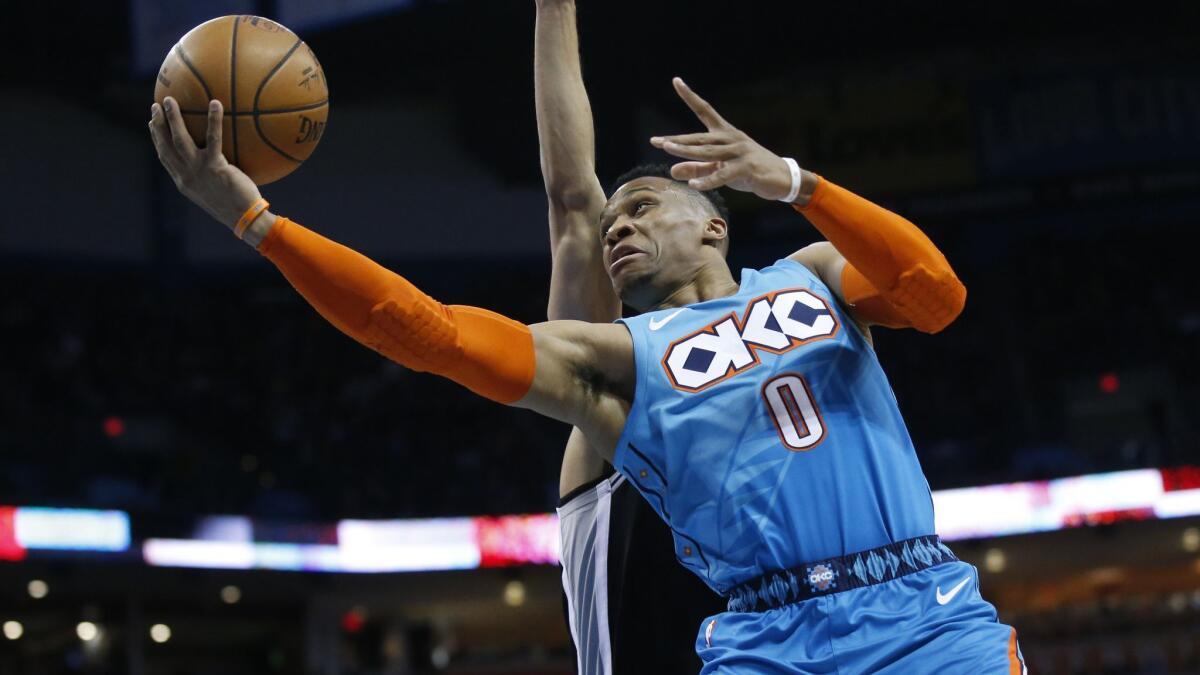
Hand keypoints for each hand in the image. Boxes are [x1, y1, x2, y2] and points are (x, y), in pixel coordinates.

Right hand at [149, 97, 263, 230]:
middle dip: (157, 124)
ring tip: (170, 100)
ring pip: (179, 139)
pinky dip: (213, 120)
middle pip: (165, 145)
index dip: (156, 139)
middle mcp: (186, 175)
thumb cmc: (236, 206)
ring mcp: (198, 171)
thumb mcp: (215, 192)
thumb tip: (218, 159)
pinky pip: (213, 138)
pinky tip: (215, 103)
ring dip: (172, 118)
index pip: (165, 157)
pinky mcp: (215, 167)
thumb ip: (210, 175)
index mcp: (184, 182)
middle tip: (155, 106)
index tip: (152, 123)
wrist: (244, 218)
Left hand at [651, 77, 797, 200]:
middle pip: (700, 138)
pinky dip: (708, 181)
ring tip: (667, 150)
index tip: (676, 80)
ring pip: (708, 153)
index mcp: (725, 133)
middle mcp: (731, 138)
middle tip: (656, 141)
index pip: (705, 111)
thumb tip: (673, 170)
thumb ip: (697, 169)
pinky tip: (694, 186)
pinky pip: (723, 175)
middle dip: (677, 140)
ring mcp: (739, 152)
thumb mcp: (720, 168)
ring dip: (687, 152)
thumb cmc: (748, 171)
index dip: (690, 96)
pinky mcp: (746, 168)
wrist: (782, 178)